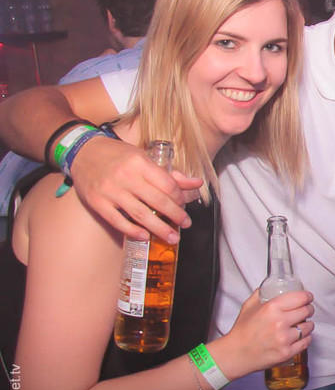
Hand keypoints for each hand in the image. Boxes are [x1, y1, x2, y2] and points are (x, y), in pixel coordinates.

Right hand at [70, 137, 202, 242]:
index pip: (167, 185)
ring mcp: (110, 191)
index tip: (183, 205)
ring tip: (172, 237)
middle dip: (175, 215)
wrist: (82, 152)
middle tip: (185, 224)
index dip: (179, 198)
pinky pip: (118, 221)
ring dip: (159, 228)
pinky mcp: (97, 203)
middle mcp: (125, 177)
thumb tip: (198, 183)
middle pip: (157, 201)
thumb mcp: (144, 157)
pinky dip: (133, 231)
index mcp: (140, 163)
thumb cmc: (118, 155)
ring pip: (140, 214)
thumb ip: (170, 174)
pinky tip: (145, 236)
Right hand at [215, 289, 314, 380]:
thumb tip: (269, 287)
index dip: (307, 297)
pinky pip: (306, 342)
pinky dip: (306, 338)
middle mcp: (279, 322)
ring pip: (309, 327)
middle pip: (307, 311)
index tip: (308, 297)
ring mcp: (284, 338)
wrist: (236, 354)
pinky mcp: (287, 352)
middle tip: (306, 310)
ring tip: (302, 324)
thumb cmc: (242, 331)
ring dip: (308, 324)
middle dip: (308, 309)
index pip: (300, 298)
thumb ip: (260, 294)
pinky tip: (301, 336)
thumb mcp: (249, 306)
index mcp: (272, 308)